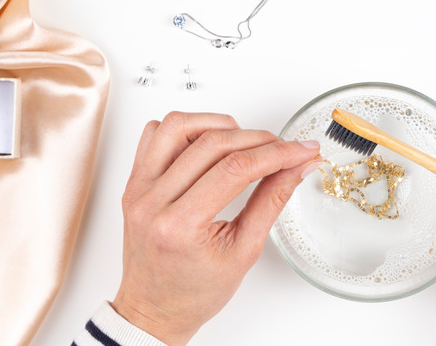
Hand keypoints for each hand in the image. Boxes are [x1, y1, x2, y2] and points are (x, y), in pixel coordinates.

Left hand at [111, 112, 321, 344]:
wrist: (154, 309)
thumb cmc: (193, 292)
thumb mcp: (244, 251)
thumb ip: (272, 201)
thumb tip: (297, 167)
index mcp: (179, 225)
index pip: (236, 169)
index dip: (276, 153)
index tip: (301, 150)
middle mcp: (152, 201)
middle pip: (212, 143)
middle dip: (259, 139)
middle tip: (285, 148)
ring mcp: (139, 188)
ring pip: (178, 126)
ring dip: (219, 125)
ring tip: (245, 142)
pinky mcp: (134, 181)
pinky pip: (155, 134)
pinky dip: (185, 129)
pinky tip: (207, 144)